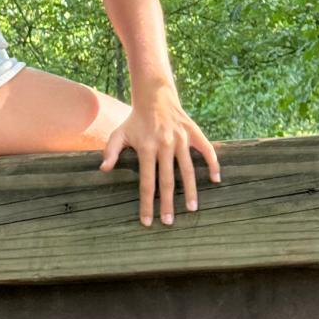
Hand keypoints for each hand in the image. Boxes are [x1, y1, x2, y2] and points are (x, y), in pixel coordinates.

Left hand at [100, 85, 220, 225]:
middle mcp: (164, 144)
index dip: (146, 203)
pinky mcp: (193, 132)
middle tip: (169, 222)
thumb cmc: (135, 120)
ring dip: (190, 190)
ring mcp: (181, 139)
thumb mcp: (119, 133)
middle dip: (167, 203)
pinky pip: (206, 150)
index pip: (146, 182)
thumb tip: (103, 169)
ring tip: (192, 208)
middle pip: (166, 180)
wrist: (154, 96)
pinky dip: (212, 163)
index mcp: (146, 148)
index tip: (147, 221)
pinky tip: (215, 179)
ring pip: (187, 169)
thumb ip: (111, 151)